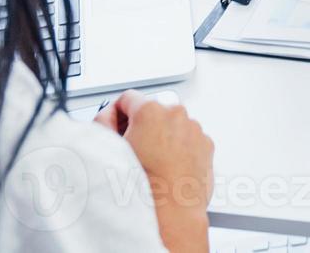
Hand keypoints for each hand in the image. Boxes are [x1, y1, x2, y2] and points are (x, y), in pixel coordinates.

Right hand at [95, 90, 212, 250]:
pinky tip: (169, 166)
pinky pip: (189, 138)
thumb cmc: (144, 186)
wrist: (170, 212)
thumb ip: (103, 124)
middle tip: (133, 148)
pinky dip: (180, 148)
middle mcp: (176, 114)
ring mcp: (194, 129)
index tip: (116, 125)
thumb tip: (106, 117)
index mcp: (150, 111)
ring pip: (172, 124)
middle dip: (141, 126)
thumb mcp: (109, 149)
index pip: (128, 98)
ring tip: (153, 162)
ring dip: (162, 136)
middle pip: (152, 110)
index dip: (117, 113)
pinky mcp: (206, 145)